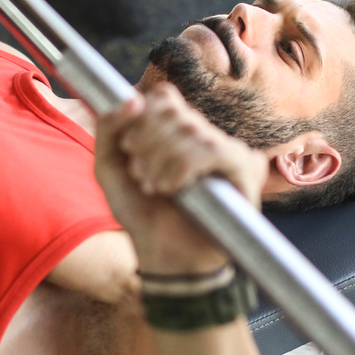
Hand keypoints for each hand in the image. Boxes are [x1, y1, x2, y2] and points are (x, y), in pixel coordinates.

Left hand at [94, 83, 268, 273]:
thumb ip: (109, 127)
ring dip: (161, 160)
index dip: (142, 117)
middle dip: (146, 143)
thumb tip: (134, 97)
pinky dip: (184, 167)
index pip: (164, 96)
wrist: (164, 258)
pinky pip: (213, 149)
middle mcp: (206, 136)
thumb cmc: (142, 214)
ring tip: (155, 188)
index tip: (129, 149)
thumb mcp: (110, 167)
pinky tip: (174, 189)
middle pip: (174, 110)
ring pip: (190, 128)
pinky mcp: (246, 169)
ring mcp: (229, 150)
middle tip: (141, 175)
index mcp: (178, 131)